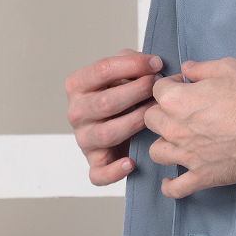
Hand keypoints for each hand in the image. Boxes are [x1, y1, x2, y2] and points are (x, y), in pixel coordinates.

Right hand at [65, 49, 163, 184]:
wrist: (117, 122)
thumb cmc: (121, 93)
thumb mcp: (122, 71)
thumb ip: (131, 62)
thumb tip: (153, 65)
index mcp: (78, 85)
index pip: (102, 70)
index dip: (132, 64)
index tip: (157, 64)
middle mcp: (76, 112)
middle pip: (106, 102)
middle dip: (138, 92)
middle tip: (159, 88)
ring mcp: (83, 139)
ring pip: (107, 134)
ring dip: (136, 122)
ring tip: (154, 115)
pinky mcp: (93, 163)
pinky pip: (98, 173)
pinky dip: (114, 171)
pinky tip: (131, 163)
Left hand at [143, 57, 235, 198]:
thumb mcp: (227, 68)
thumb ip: (201, 68)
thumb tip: (187, 69)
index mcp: (176, 101)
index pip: (157, 90)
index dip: (168, 85)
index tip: (180, 86)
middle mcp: (175, 129)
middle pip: (150, 120)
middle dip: (161, 112)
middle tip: (178, 112)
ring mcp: (186, 155)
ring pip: (156, 152)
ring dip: (164, 145)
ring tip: (175, 141)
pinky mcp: (201, 175)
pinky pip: (176, 188)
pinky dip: (170, 187)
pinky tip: (169, 182)